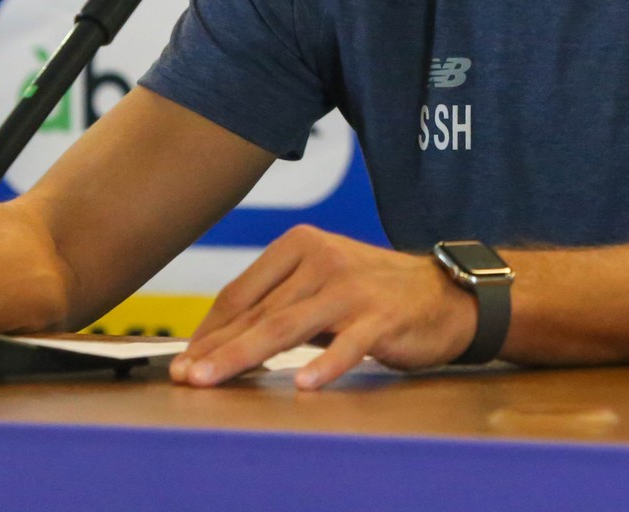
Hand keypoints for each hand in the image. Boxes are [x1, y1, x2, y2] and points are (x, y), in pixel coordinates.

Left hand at [170, 225, 476, 390]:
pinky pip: (348, 344)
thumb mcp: (320, 286)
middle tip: (184, 377)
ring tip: (213, 379)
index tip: (184, 361)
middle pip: (258, 312)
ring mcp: (353, 287)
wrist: (444, 294)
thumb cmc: (371, 294)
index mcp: (301, 245)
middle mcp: (323, 259)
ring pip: (288, 326)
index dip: (209, 331)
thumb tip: (217, 343)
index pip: (241, 292)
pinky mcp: (383, 316)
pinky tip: (303, 384)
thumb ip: (277, 305)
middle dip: (216, 349)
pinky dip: (325, 364)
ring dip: (244, 355)